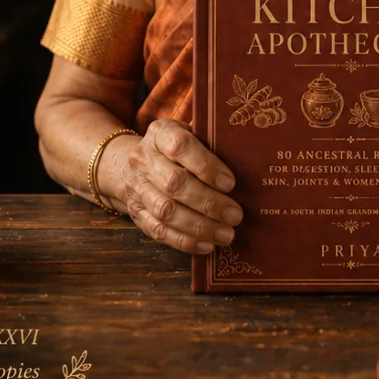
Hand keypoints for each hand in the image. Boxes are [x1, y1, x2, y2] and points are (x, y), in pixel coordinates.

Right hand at [121, 118, 243, 254]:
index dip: (206, 166)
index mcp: (160, 134)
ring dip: (199, 226)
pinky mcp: (136, 213)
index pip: (181, 146)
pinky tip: (207, 245)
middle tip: (235, 215)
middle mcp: (143, 160)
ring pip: (166, 211)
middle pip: (174, 183)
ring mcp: (136, 188)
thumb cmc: (175, 148)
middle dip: (208, 202)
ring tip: (226, 234)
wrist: (132, 163)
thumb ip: (210, 141)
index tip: (230, 183)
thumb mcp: (189, 133)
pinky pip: (159, 231)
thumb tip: (246, 156)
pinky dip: (185, 241)